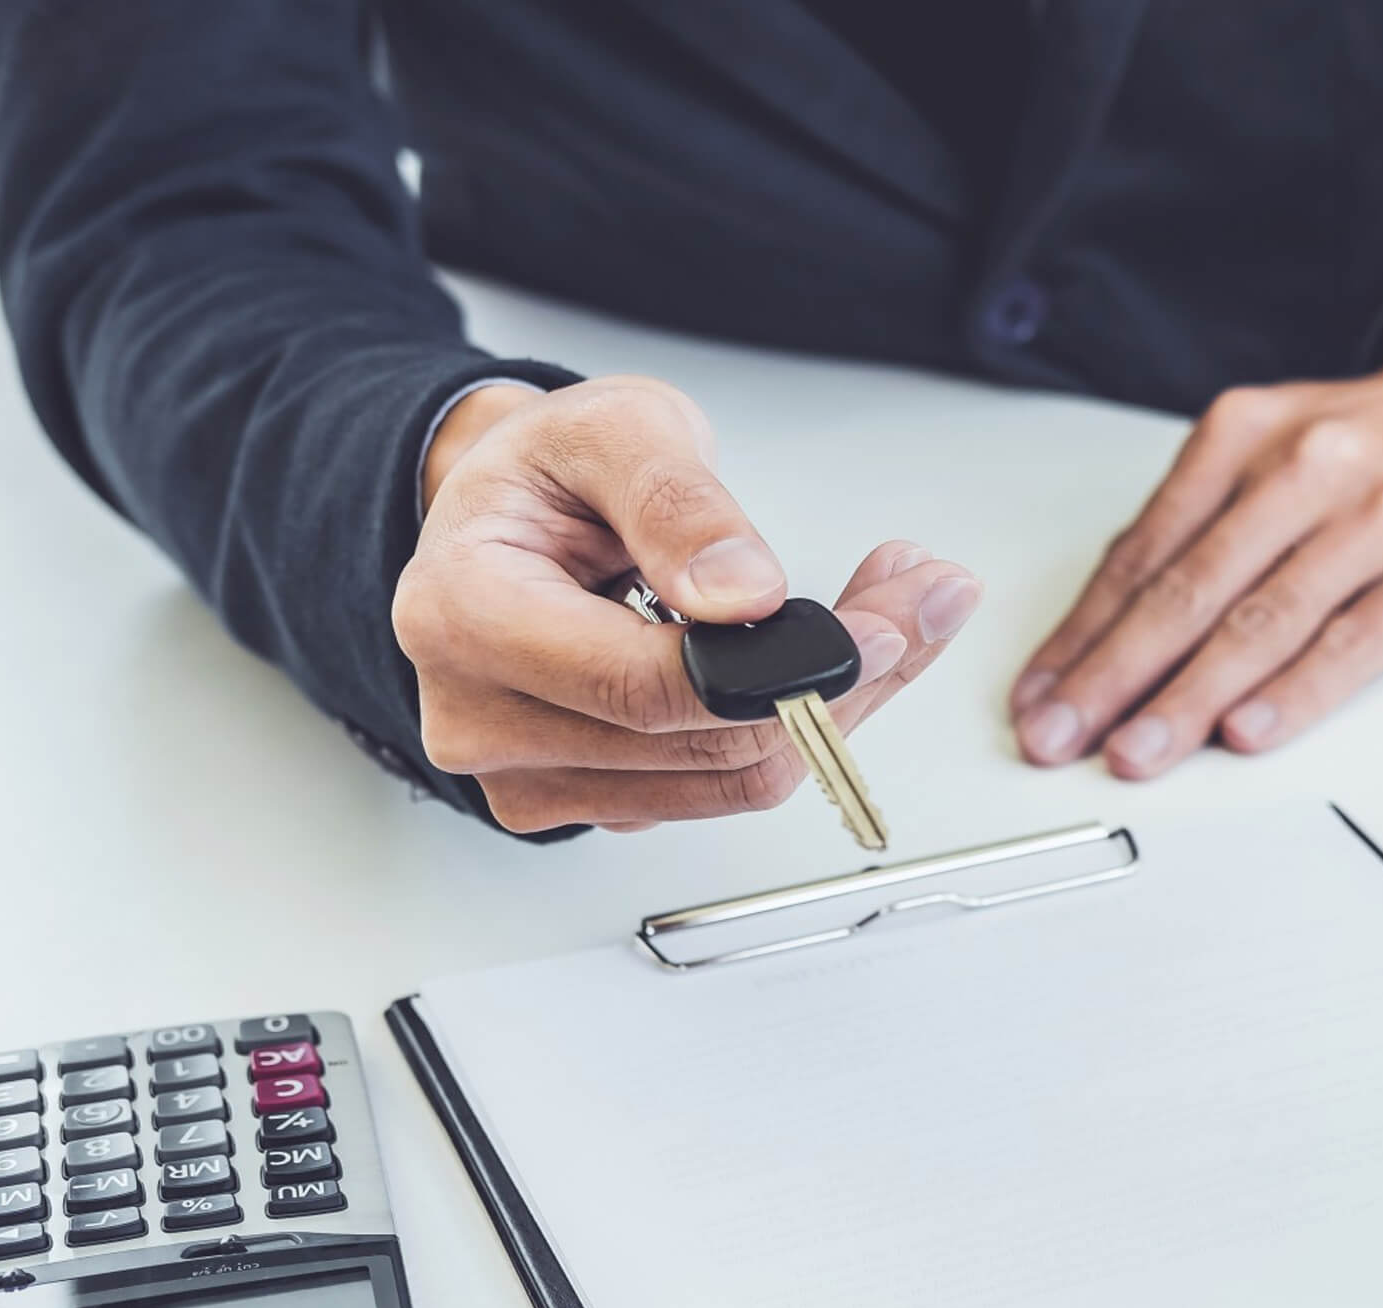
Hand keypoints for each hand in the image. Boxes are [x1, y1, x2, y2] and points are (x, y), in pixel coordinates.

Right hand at [394, 376, 981, 832]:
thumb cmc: (548, 474)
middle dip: (840, 679)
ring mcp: (533, 776)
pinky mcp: (590, 802)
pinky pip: (722, 789)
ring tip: (888, 612)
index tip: (879, 625)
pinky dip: (797, 728)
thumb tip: (747, 595)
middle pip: (705, 747)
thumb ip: (677, 502)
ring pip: (733, 782)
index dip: (776, 669)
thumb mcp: (615, 430)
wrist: (508, 517)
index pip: (640, 687)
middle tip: (921, 598)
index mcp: (462, 617)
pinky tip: (826, 658)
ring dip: (837, 706)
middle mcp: (481, 720)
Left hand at [1008, 345, 1382, 776]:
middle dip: (1113, 675)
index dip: (1083, 634)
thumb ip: (1201, 526)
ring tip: (1137, 750)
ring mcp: (1375, 518)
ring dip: (1189, 698)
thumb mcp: (1275, 448)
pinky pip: (1353, 642)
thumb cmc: (1378, 446)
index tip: (1039, 697)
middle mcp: (1304, 468)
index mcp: (1244, 436)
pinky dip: (1295, 693)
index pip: (1143, 552)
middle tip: (1062, 736)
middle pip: (1190, 590)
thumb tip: (1107, 626)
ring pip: (1263, 621)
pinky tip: (1247, 730)